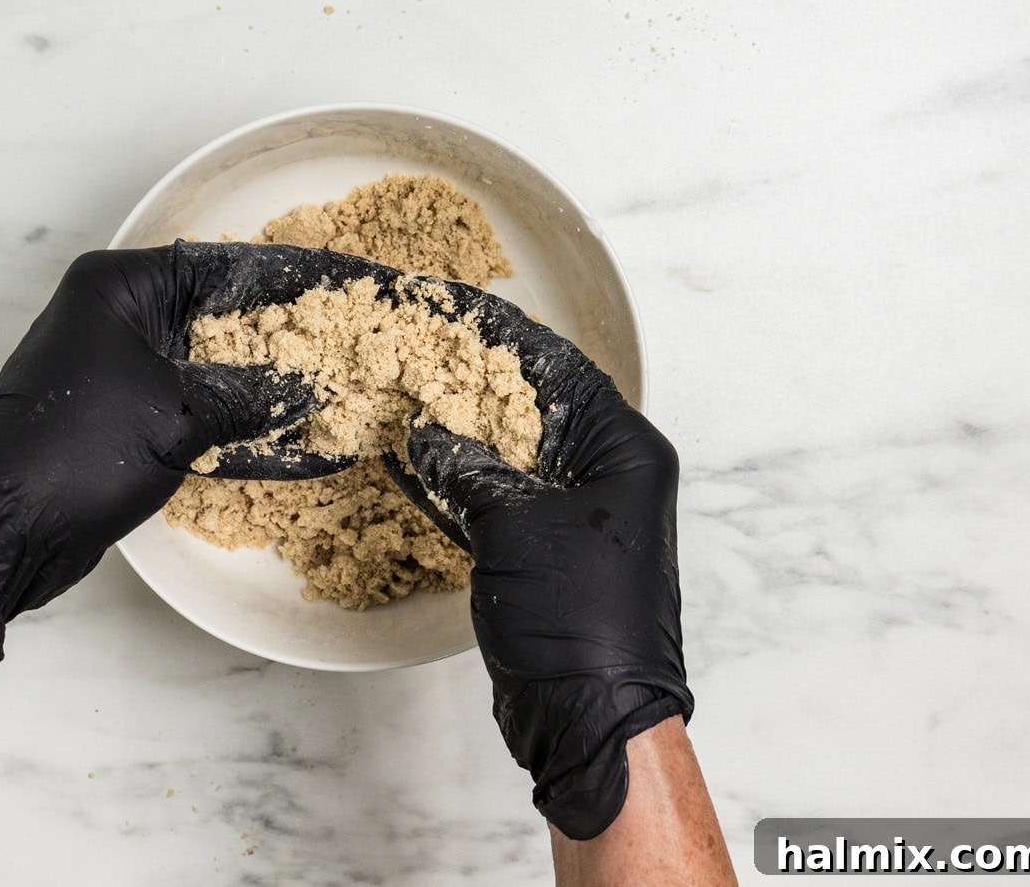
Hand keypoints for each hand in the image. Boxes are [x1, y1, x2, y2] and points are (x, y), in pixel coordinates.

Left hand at [0, 241, 374, 662]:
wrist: (3, 529)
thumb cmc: (78, 452)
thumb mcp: (181, 416)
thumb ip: (252, 395)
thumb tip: (308, 387)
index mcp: (118, 287)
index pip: (220, 266)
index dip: (283, 280)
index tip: (339, 287)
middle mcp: (112, 315)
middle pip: (214, 313)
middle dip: (276, 332)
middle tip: (342, 339)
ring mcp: (111, 367)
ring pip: (203, 361)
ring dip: (256, 379)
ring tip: (325, 384)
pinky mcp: (115, 414)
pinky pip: (186, 402)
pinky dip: (228, 415)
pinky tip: (280, 432)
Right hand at [384, 280, 693, 839]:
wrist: (589, 719)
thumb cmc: (578, 620)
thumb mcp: (517, 526)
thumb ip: (470, 469)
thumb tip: (429, 433)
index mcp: (625, 454)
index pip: (563, 372)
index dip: (507, 339)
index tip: (459, 310)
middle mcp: (607, 476)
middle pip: (534, 408)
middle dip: (474, 381)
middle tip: (418, 347)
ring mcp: (575, 517)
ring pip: (510, 453)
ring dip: (460, 430)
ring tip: (404, 391)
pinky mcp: (543, 552)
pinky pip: (496, 497)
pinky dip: (457, 479)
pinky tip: (412, 459)